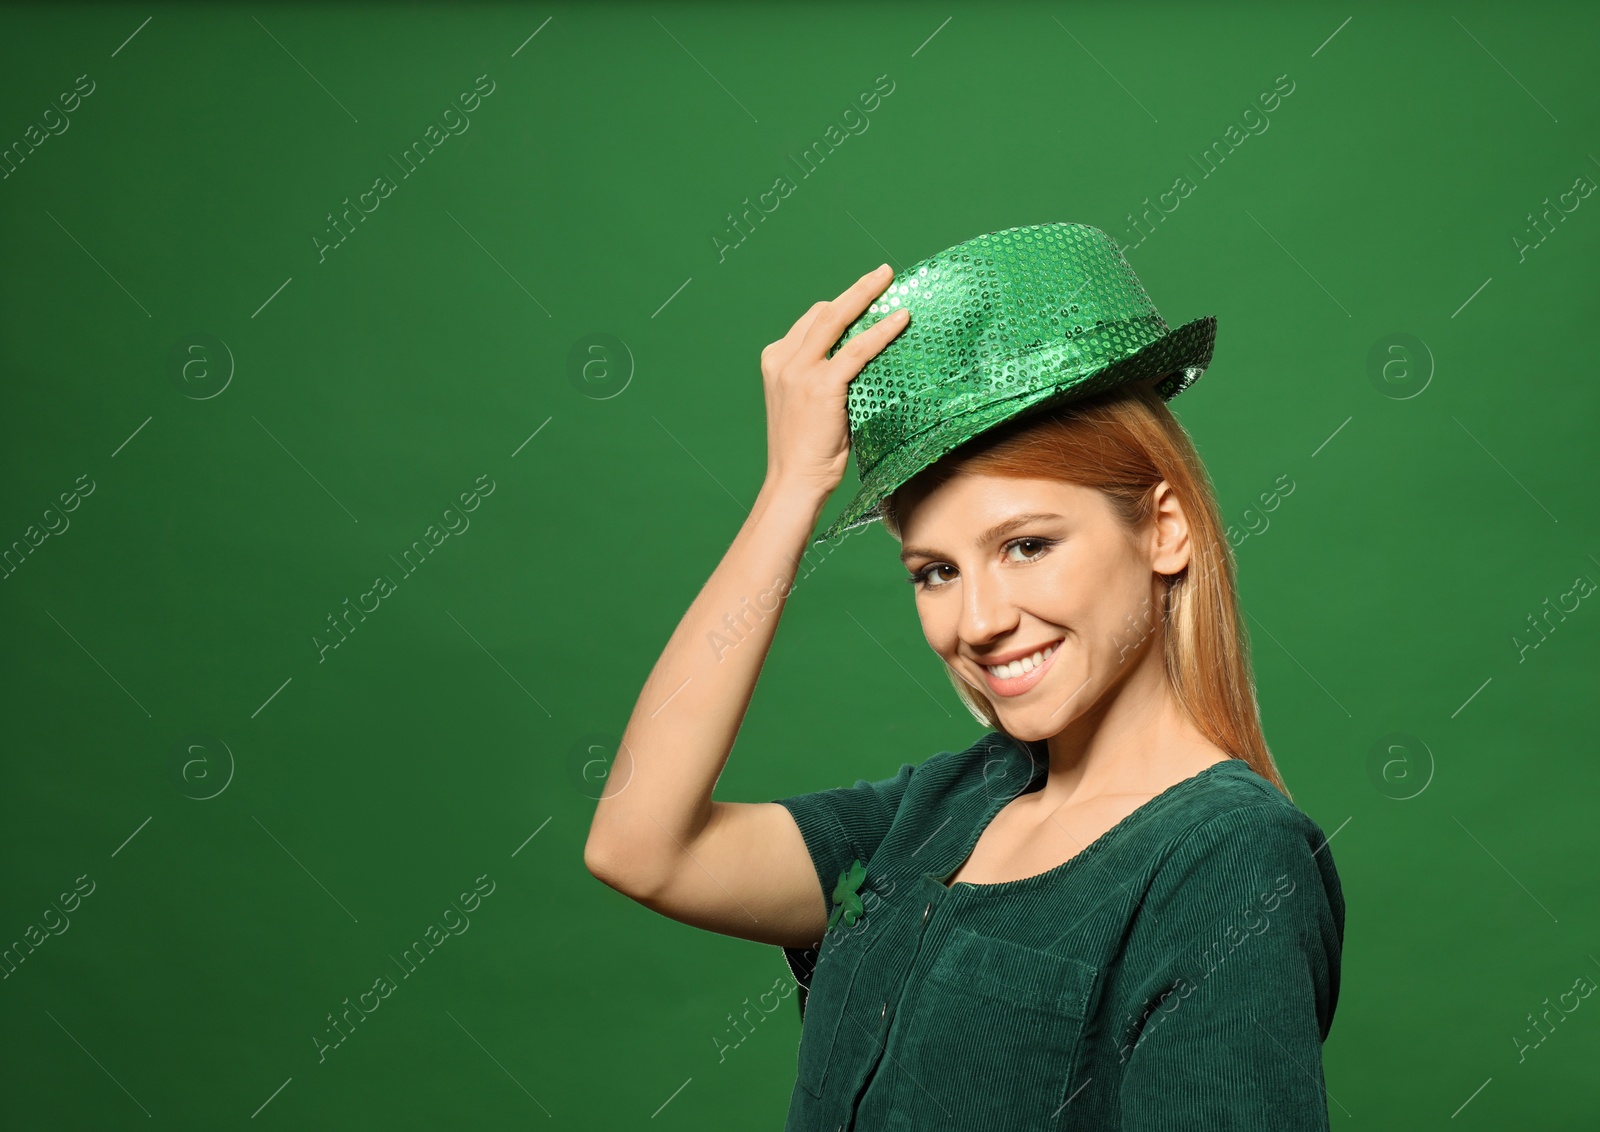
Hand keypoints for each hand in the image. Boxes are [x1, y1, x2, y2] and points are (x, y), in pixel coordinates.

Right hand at [759, 263, 909, 498]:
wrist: (795, 481)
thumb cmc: (808, 450)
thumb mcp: (810, 404)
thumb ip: (826, 378)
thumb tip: (864, 363)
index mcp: (776, 361)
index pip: (810, 322)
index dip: (840, 307)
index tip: (863, 298)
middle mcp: (784, 360)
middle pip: (823, 312)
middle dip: (855, 290)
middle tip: (882, 274)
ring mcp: (800, 371)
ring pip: (837, 320)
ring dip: (866, 295)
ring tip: (890, 281)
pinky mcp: (822, 386)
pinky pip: (857, 350)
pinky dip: (881, 331)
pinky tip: (900, 319)